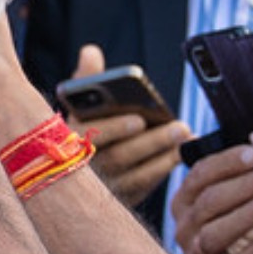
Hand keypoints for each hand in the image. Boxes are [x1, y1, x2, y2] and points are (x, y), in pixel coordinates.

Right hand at [61, 45, 187, 207]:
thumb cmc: (77, 130)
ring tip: (186, 135)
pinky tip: (181, 152)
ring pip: (136, 177)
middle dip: (152, 142)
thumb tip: (91, 51)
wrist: (65, 174)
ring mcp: (100, 190)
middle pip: (120, 158)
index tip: (138, 120)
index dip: (114, 129)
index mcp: (67, 142)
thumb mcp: (75, 106)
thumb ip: (86, 79)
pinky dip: (163, 170)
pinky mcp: (117, 202)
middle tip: (180, 126)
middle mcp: (81, 172)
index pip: (89, 137)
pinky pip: (143, 188)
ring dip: (164, 156)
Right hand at [172, 131, 252, 253]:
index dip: (227, 162)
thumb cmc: (244, 223)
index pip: (199, 175)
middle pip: (207, 202)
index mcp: (186, 199)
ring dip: (244, 217)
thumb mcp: (239, 195)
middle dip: (241, 187)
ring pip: (213, 234)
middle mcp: (184, 226)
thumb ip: (244, 170)